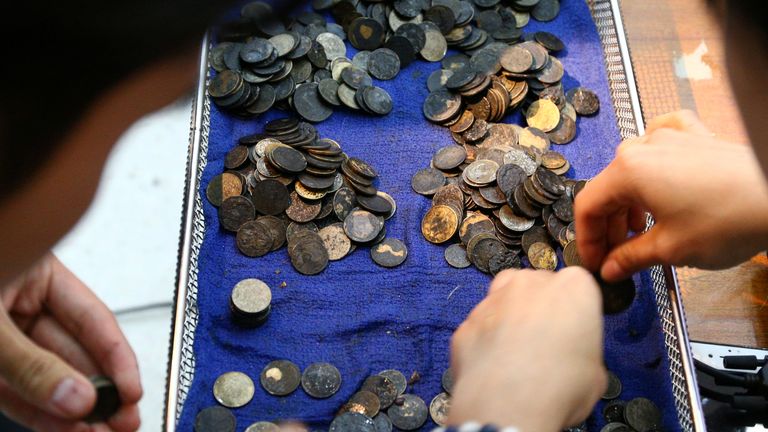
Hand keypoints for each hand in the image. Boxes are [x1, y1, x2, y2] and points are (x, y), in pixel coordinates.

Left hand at [0, 254, 140, 431]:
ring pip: (50, 377)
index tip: (132, 390)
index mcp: (36, 276)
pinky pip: (20, 392)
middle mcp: (23, 305)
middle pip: (74, 354)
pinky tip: (66, 429)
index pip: (92, 318)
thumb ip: (31, 364)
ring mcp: (5, 336)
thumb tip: (76, 396)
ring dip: (74, 411)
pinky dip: (42, 413)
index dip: (117, 358)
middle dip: (100, 392)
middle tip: (123, 421)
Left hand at [448, 268, 605, 430]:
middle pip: (537, 285)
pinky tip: (494, 366)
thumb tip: (573, 361)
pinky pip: (480, 326)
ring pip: (503, 297)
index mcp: (573, 287)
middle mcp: (530, 283)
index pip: (577, 286)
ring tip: (517, 352)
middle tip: (545, 344)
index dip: (575, 311)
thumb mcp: (596, 374)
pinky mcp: (467, 322)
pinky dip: (485, 341)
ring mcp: (493, 300)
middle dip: (540, 308)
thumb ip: (582, 351)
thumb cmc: (559, 387)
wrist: (508, 404)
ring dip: (510, 316)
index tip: (575, 332)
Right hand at [576, 110, 767, 281]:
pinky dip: (654, 159)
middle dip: (610, 225)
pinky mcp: (697, 138)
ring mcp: (672, 138)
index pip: (588, 206)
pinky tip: (657, 169)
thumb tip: (612, 267)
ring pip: (633, 168)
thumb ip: (631, 258)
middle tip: (617, 255)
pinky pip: (663, 139)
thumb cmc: (733, 217)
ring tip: (642, 229)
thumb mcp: (672, 249)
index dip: (587, 239)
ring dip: (630, 201)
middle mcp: (645, 147)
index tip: (595, 261)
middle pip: (609, 187)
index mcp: (629, 171)